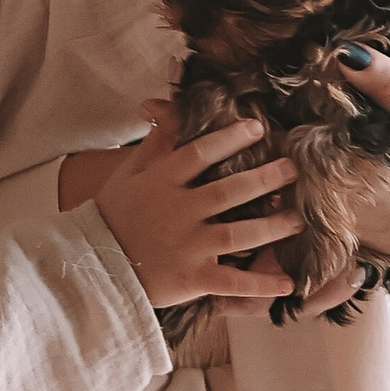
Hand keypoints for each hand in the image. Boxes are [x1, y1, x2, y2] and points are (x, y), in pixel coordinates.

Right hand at [63, 98, 299, 309]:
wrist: (92, 264)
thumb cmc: (113, 214)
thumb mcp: (128, 173)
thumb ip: (154, 142)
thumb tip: (164, 106)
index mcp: (162, 182)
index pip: (200, 153)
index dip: (230, 138)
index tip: (257, 128)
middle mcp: (178, 211)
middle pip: (229, 191)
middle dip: (265, 179)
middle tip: (293, 169)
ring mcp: (187, 246)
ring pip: (238, 234)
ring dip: (272, 227)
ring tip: (297, 219)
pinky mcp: (192, 278)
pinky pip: (232, 281)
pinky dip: (261, 284)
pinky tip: (288, 282)